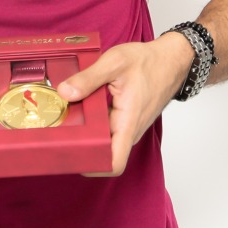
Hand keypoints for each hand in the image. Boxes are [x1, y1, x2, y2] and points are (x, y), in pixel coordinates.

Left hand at [56, 33, 191, 175]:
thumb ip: (88, 78)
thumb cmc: (148, 62)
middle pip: (104, 152)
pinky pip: (107, 127)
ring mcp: (128, 125)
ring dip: (86, 132)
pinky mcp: (127, 119)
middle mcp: (129, 130)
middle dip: (81, 146)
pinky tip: (79, 106)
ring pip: (104, 138)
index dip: (93, 167)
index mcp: (127, 122)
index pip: (114, 162)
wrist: (171, 60)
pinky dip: (93, 121)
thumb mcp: (114, 62)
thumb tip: (64, 93)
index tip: (71, 157)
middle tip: (57, 134)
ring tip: (63, 119)